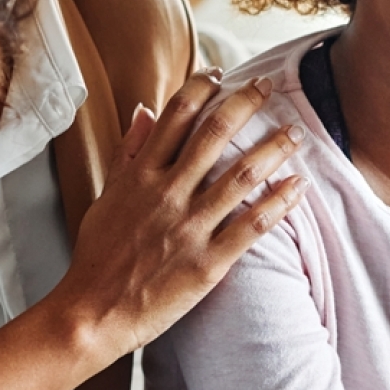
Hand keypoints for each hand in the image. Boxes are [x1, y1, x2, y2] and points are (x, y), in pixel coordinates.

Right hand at [55, 68, 307, 357]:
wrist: (90, 316)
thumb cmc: (97, 258)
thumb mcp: (105, 197)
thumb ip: (128, 153)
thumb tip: (143, 110)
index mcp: (140, 176)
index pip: (174, 116)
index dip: (201, 87)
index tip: (221, 73)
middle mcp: (166, 194)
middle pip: (214, 134)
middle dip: (246, 103)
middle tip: (269, 85)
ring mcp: (189, 228)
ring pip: (241, 176)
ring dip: (273, 149)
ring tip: (296, 132)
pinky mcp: (207, 262)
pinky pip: (251, 226)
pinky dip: (279, 203)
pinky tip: (299, 186)